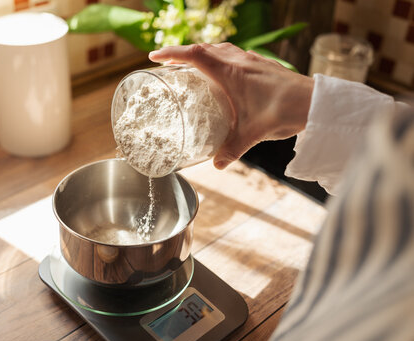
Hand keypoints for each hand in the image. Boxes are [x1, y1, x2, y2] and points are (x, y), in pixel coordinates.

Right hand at [149, 43, 313, 169]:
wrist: (313, 102)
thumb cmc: (282, 112)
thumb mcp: (252, 134)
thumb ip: (232, 149)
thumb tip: (218, 165)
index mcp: (230, 72)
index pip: (194, 54)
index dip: (171, 53)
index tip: (154, 57)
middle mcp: (239, 61)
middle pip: (204, 47)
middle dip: (183, 53)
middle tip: (170, 63)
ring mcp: (253, 60)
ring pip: (221, 48)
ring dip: (204, 52)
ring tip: (194, 65)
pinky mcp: (263, 65)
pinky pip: (236, 54)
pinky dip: (222, 57)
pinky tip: (226, 73)